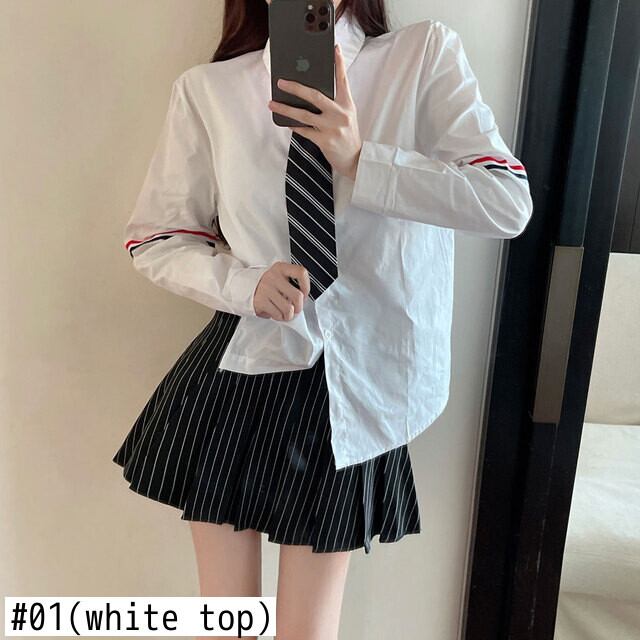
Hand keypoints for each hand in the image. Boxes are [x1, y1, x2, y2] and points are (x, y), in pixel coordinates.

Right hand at [253, 261, 310, 320]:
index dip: (306, 286)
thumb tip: (303, 299)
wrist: (243, 287)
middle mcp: (273, 277)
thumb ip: (291, 283)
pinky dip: (279, 317)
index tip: (304, 293)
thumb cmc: (267, 285)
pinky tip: (276, 313)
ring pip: (288, 308)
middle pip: (297, 296)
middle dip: (299, 307)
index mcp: (281, 268)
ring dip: (289, 315)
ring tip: (285, 313)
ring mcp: (266, 289)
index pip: (301, 272)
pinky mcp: (260, 301)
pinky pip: (278, 314)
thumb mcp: (279, 277)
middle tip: (296, 309)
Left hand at [268, 43, 361, 180]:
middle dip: (296, 87)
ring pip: (304, 114)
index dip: (339, 64)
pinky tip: (285, 122)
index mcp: (347, 105)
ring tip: (273, 103)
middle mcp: (340, 114)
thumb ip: (334, 104)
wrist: (354, 159)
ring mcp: (332, 128)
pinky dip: (294, 126)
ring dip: (286, 108)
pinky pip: (304, 131)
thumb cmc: (348, 136)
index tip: (335, 49)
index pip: (343, 80)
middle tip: (281, 82)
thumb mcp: (346, 116)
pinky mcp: (324, 141)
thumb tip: (310, 95)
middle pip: (315, 95)